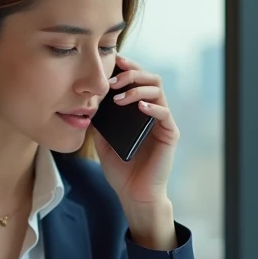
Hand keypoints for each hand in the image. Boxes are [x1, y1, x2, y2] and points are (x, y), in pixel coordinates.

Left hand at [95, 55, 178, 247]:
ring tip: (119, 98)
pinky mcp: (170, 134)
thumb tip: (87, 101)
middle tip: (112, 81)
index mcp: (139, 110)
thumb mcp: (103, 140)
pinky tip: (139, 107)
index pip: (137, 80)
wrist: (134, 195)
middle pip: (150, 78)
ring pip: (158, 90)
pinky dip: (153, 107)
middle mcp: (153, 111)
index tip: (111, 62)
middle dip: (131, 73)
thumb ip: (100, 121)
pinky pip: (165, 113)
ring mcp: (163, 122)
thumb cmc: (121, 170)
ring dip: (137, 88)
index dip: (126, 68)